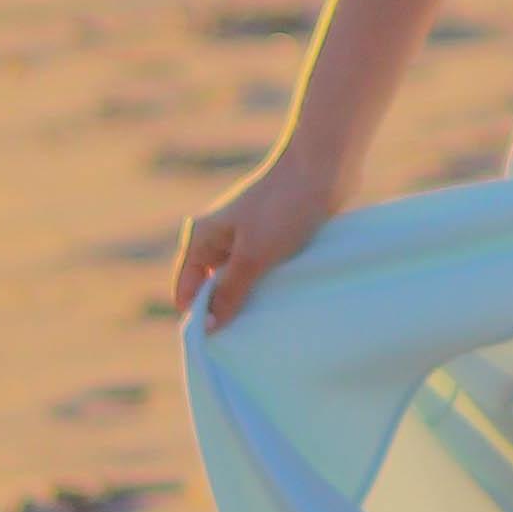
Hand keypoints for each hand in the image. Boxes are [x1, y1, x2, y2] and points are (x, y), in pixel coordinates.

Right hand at [168, 144, 348, 332]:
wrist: (325, 168)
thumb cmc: (284, 208)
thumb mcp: (253, 256)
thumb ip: (229, 292)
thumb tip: (208, 329)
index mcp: (201, 239)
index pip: (188, 291)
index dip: (200, 318)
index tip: (222, 343)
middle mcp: (218, 241)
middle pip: (212, 290)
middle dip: (226, 312)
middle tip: (249, 336)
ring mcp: (245, 240)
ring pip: (240, 283)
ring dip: (251, 300)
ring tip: (268, 322)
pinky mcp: (271, 241)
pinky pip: (262, 274)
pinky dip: (269, 288)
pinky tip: (283, 303)